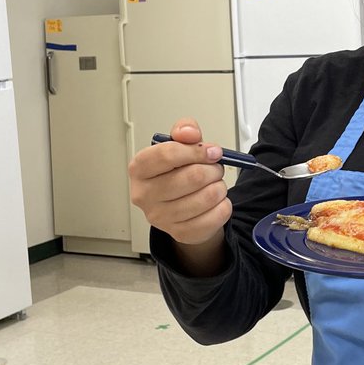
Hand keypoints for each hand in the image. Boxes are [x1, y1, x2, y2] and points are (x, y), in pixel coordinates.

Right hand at [128, 118, 231, 245]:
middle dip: (213, 169)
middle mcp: (144, 195)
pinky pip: (217, 214)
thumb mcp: (179, 145)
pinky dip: (224, 204)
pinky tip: (215, 202)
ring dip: (220, 186)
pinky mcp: (181, 233)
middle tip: (215, 168)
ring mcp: (161, 218)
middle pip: (192, 176)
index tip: (212, 151)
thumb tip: (190, 132)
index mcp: (139, 168)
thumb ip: (184, 131)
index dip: (195, 150)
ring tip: (214, 184)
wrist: (180, 207)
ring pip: (208, 196)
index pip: (166, 154)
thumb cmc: (177, 173)